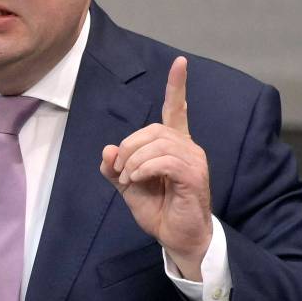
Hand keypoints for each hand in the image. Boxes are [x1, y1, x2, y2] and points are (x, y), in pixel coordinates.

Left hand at [100, 56, 212, 279]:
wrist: (177, 238)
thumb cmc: (159, 210)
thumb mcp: (128, 187)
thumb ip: (116, 167)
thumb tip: (107, 150)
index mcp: (175, 145)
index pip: (176, 109)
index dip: (177, 86)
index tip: (180, 62)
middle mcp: (188, 147)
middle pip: (154, 129)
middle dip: (129, 146)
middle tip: (120, 171)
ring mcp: (194, 160)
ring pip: (158, 143)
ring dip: (134, 160)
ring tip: (129, 179)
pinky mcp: (194, 176)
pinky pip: (165, 160)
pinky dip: (144, 168)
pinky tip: (137, 180)